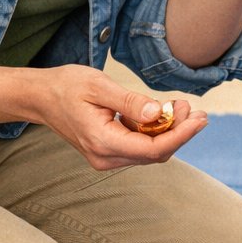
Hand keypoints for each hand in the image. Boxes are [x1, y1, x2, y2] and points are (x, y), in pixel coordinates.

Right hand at [36, 66, 207, 170]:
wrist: (40, 97)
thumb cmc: (66, 86)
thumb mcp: (99, 85)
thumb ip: (129, 102)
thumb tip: (157, 113)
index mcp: (102, 141)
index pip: (154, 148)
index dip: (182, 135)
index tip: (200, 119)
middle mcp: (105, 157)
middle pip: (156, 153)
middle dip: (179, 132)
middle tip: (193, 107)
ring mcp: (106, 157)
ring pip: (150, 152)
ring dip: (169, 131)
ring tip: (180, 105)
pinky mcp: (108, 151)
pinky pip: (139, 147)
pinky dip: (154, 131)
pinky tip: (160, 112)